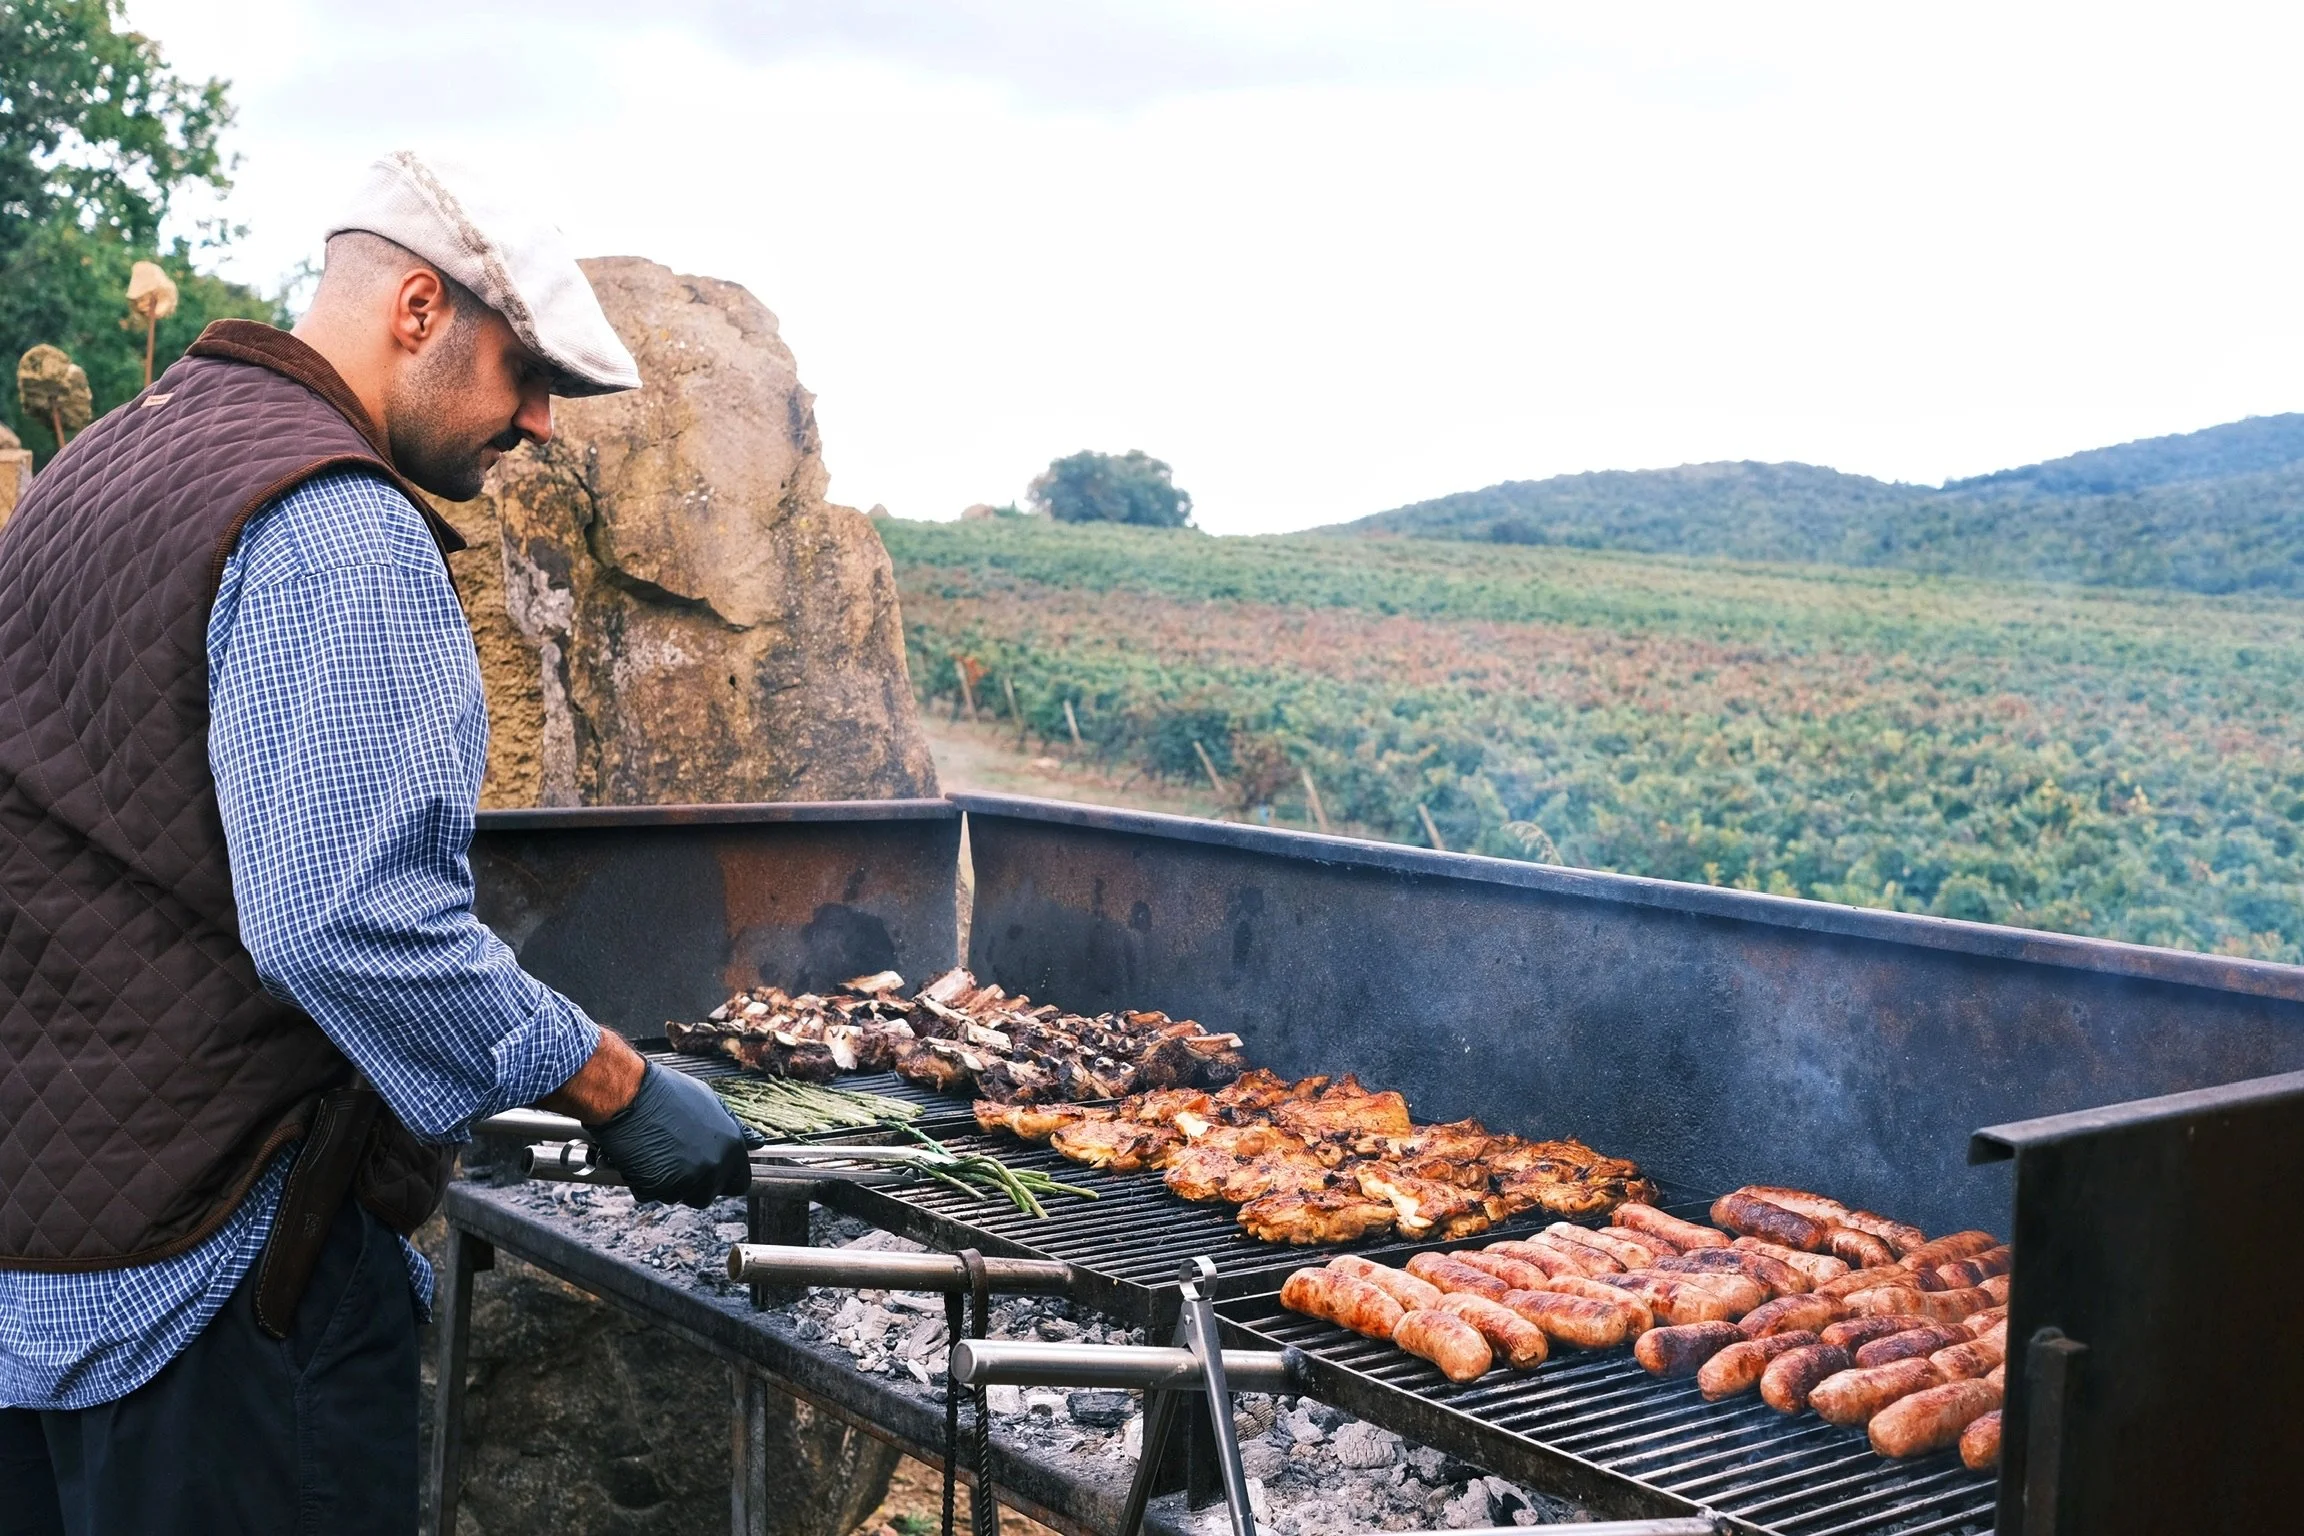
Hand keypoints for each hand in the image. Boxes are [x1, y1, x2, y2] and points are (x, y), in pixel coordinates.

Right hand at [586, 1061, 750, 1206]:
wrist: (630, 1094)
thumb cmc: (668, 1093)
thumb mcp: (710, 1102)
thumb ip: (735, 1127)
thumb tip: (758, 1142)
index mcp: (732, 1146)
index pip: (739, 1182)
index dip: (723, 1179)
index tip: (709, 1173)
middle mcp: (714, 1166)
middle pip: (707, 1194)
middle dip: (692, 1184)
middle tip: (674, 1160)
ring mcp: (686, 1179)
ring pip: (678, 1196)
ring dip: (666, 1184)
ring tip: (656, 1154)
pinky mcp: (658, 1187)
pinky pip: (650, 1195)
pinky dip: (642, 1182)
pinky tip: (639, 1158)